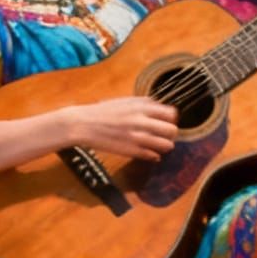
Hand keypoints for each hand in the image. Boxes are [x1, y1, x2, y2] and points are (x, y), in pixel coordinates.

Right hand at [60, 95, 178, 159]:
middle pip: (172, 130)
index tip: (166, 121)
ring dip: (164, 145)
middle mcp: (142, 122)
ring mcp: (138, 138)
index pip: (171, 114)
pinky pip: (153, 156)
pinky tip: (149, 152)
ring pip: (166, 145)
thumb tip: (161, 107)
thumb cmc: (103, 111)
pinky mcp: (131, 151)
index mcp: (142, 107)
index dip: (170, 119)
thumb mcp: (126, 100)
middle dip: (170, 133)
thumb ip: (145, 103)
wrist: (84, 124)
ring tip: (157, 144)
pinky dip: (154, 155)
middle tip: (163, 135)